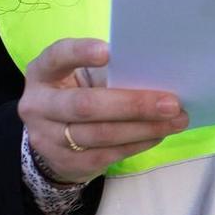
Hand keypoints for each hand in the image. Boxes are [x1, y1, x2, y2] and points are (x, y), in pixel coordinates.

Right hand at [17, 38, 188, 184]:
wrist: (51, 139)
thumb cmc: (77, 93)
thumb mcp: (81, 78)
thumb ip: (109, 72)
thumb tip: (158, 73)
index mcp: (42, 73)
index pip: (57, 57)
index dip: (80, 53)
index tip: (109, 52)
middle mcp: (38, 105)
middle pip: (86, 105)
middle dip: (133, 104)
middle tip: (171, 102)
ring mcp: (47, 138)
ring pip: (101, 134)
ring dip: (144, 128)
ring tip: (176, 120)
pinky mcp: (66, 162)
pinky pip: (107, 155)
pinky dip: (138, 144)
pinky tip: (158, 134)